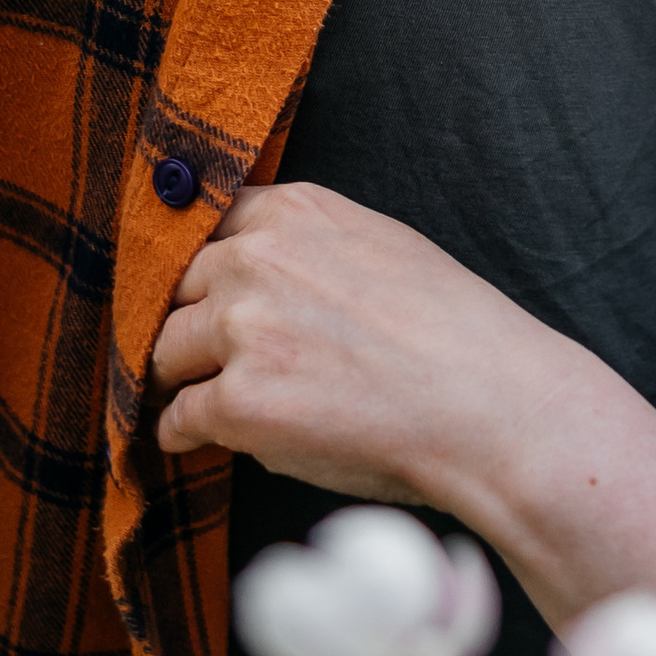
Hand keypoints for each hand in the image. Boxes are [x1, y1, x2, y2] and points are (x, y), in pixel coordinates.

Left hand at [149, 182, 589, 532]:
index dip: (200, 272)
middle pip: (175, 289)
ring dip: (181, 380)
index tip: (197, 299)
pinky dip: (184, 436)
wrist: (490, 405)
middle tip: (201, 362)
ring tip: (205, 403)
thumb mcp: (381, 245)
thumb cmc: (454, 333)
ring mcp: (243, 329)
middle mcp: (257, 259)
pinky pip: (176, 421)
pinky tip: (205, 442)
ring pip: (164, 352)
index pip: (206, 228)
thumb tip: (251, 275)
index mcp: (294, 212)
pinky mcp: (238, 404)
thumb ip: (307, 246)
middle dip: (188, 328)